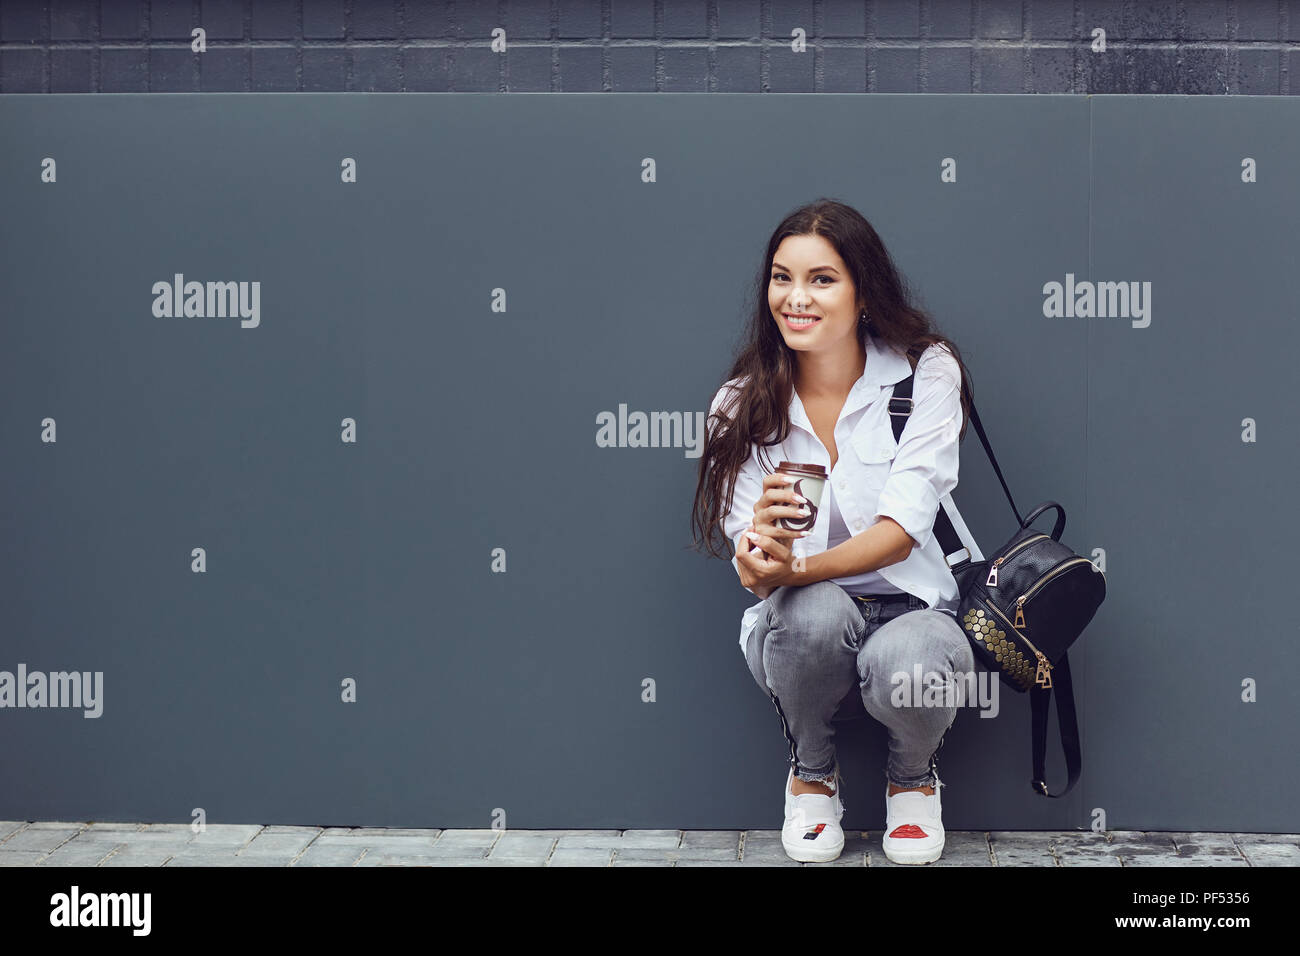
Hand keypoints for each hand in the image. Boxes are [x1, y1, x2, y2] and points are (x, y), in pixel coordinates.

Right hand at [735, 473, 809, 592]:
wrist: (777, 546)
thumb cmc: (784, 524)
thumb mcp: (787, 509)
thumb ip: (795, 499)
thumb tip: (817, 485)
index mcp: (766, 497)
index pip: (767, 482)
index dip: (778, 478)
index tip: (792, 479)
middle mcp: (759, 507)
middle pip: (769, 496)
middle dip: (786, 496)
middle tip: (803, 499)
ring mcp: (758, 521)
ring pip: (771, 512)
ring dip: (789, 512)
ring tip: (805, 514)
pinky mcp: (761, 535)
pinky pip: (777, 532)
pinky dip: (793, 532)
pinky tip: (805, 533)